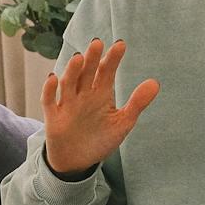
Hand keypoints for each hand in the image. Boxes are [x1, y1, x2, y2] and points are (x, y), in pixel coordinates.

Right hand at [42, 38, 159, 175]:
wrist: (78, 161)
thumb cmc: (100, 139)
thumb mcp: (122, 122)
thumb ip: (137, 103)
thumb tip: (155, 83)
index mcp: (100, 93)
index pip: (106, 71)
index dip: (112, 58)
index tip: (120, 45)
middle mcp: (83, 94)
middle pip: (86, 72)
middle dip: (91, 59)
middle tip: (97, 43)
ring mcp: (67, 104)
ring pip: (68, 83)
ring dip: (72, 71)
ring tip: (79, 58)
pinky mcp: (53, 117)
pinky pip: (49, 101)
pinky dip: (49, 90)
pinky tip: (53, 78)